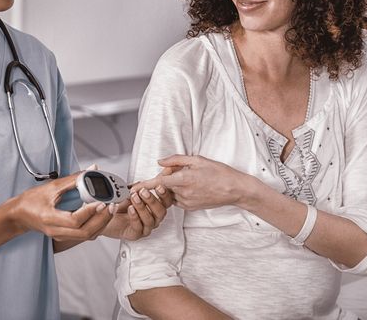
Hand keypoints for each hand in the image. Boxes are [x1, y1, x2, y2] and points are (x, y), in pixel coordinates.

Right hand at [7, 172, 112, 241]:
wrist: (18, 215)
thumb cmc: (30, 201)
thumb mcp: (51, 187)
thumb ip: (74, 179)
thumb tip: (92, 171)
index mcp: (50, 218)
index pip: (74, 220)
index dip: (89, 212)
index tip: (101, 201)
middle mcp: (56, 231)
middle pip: (85, 232)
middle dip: (102, 219)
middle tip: (111, 205)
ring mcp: (61, 236)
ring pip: (87, 235)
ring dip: (101, 223)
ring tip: (110, 208)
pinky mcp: (65, 236)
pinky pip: (85, 235)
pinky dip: (96, 225)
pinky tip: (101, 214)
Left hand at [103, 168, 175, 239]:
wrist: (104, 214)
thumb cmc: (120, 203)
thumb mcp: (132, 190)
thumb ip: (145, 183)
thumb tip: (161, 171)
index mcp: (155, 207)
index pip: (166, 202)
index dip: (165, 194)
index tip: (159, 186)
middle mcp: (152, 218)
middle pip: (161, 211)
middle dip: (153, 200)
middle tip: (143, 192)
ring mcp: (145, 227)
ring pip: (150, 220)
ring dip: (142, 207)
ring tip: (134, 198)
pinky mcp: (135, 234)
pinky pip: (138, 227)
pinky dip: (135, 217)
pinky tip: (131, 209)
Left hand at [136, 155, 255, 210]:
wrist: (235, 190)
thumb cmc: (219, 173)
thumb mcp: (198, 159)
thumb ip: (176, 160)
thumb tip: (160, 161)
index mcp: (184, 179)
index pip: (157, 182)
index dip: (143, 185)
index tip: (132, 188)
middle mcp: (183, 193)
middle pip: (164, 185)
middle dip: (165, 177)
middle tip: (179, 169)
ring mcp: (186, 202)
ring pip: (171, 192)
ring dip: (173, 185)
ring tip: (190, 177)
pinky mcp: (190, 207)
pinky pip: (178, 199)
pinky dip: (179, 192)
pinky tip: (193, 186)